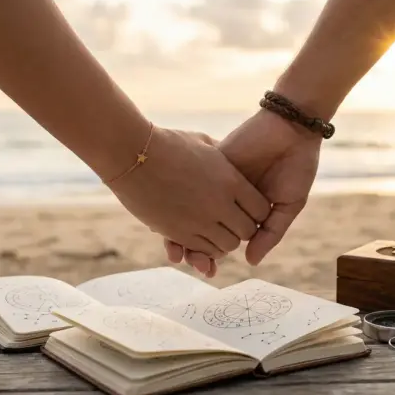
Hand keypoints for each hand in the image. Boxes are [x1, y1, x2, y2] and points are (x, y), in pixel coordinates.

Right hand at [107, 126, 271, 259]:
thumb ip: (223, 155)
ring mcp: (199, 221)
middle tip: (231, 220)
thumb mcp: (203, 143)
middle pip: (248, 231)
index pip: (262, 209)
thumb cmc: (167, 144)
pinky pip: (204, 251)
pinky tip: (198, 234)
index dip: (257, 212)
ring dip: (223, 240)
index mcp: (231, 180)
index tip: (247, 208)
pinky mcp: (179, 233)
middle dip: (242, 228)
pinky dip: (205, 247)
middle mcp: (220, 203)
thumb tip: (231, 159)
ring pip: (228, 246)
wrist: (132, 155)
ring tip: (214, 228)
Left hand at [164, 110, 321, 274]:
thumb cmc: (297, 168)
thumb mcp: (288, 205)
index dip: (212, 254)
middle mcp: (227, 198)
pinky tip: (172, 217)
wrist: (292, 129)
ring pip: (192, 209)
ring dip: (182, 229)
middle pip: (202, 226)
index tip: (206, 269)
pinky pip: (190, 185)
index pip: (222, 236)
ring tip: (178, 248)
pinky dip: (181, 201)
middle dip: (193, 247)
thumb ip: (270, 233)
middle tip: (189, 262)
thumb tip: (250, 262)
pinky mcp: (211, 163)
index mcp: (245, 211)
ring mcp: (217, 181)